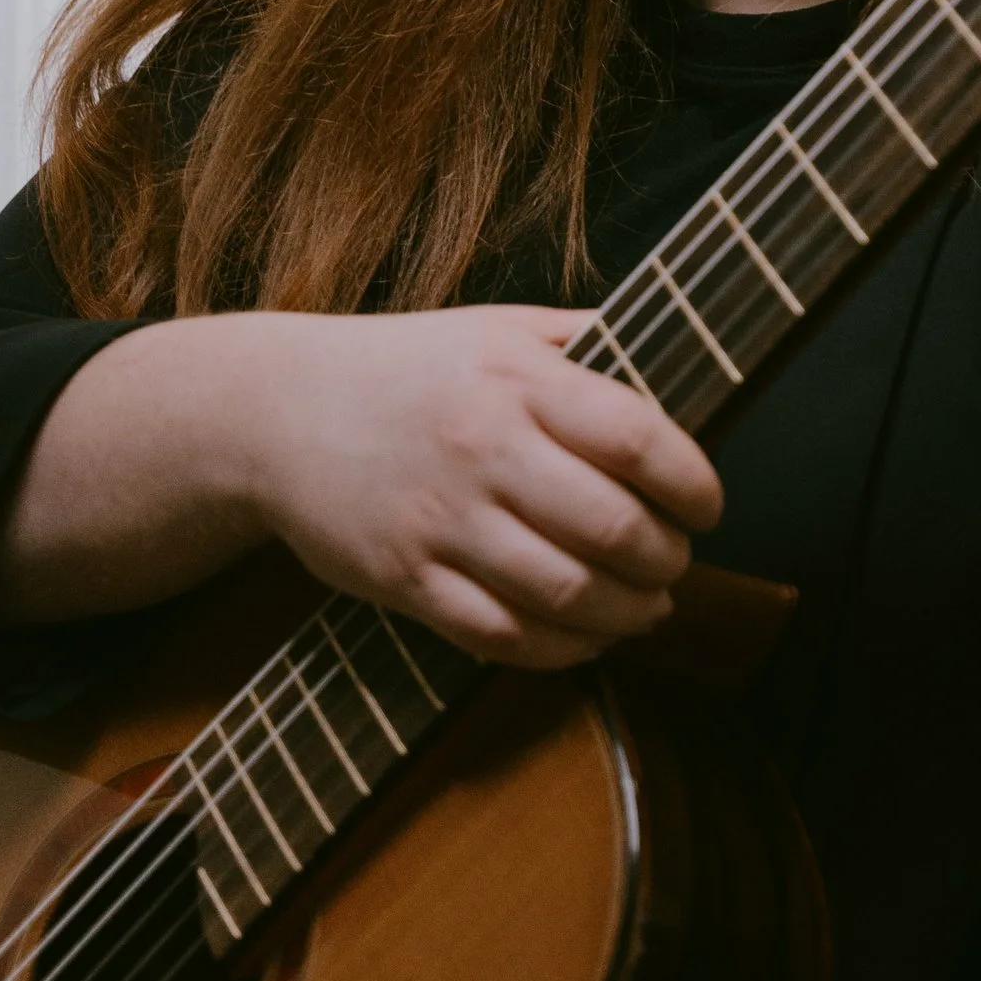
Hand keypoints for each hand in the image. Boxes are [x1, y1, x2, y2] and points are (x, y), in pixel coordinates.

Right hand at [227, 304, 722, 668]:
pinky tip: (586, 638)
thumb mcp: (498, 328)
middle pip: (614, 529)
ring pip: (567, 594)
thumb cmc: (405, 368)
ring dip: (629, 614)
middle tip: (675, 561)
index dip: (694, 485)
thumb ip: (587, 342)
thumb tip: (680, 365)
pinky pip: (504, 637)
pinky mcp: (404, 579)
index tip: (707, 506)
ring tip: (646, 607)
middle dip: (668, 560)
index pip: (640, 439)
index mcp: (517, 378)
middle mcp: (482, 447)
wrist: (273, 410)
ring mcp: (440, 520)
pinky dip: (564, 651)